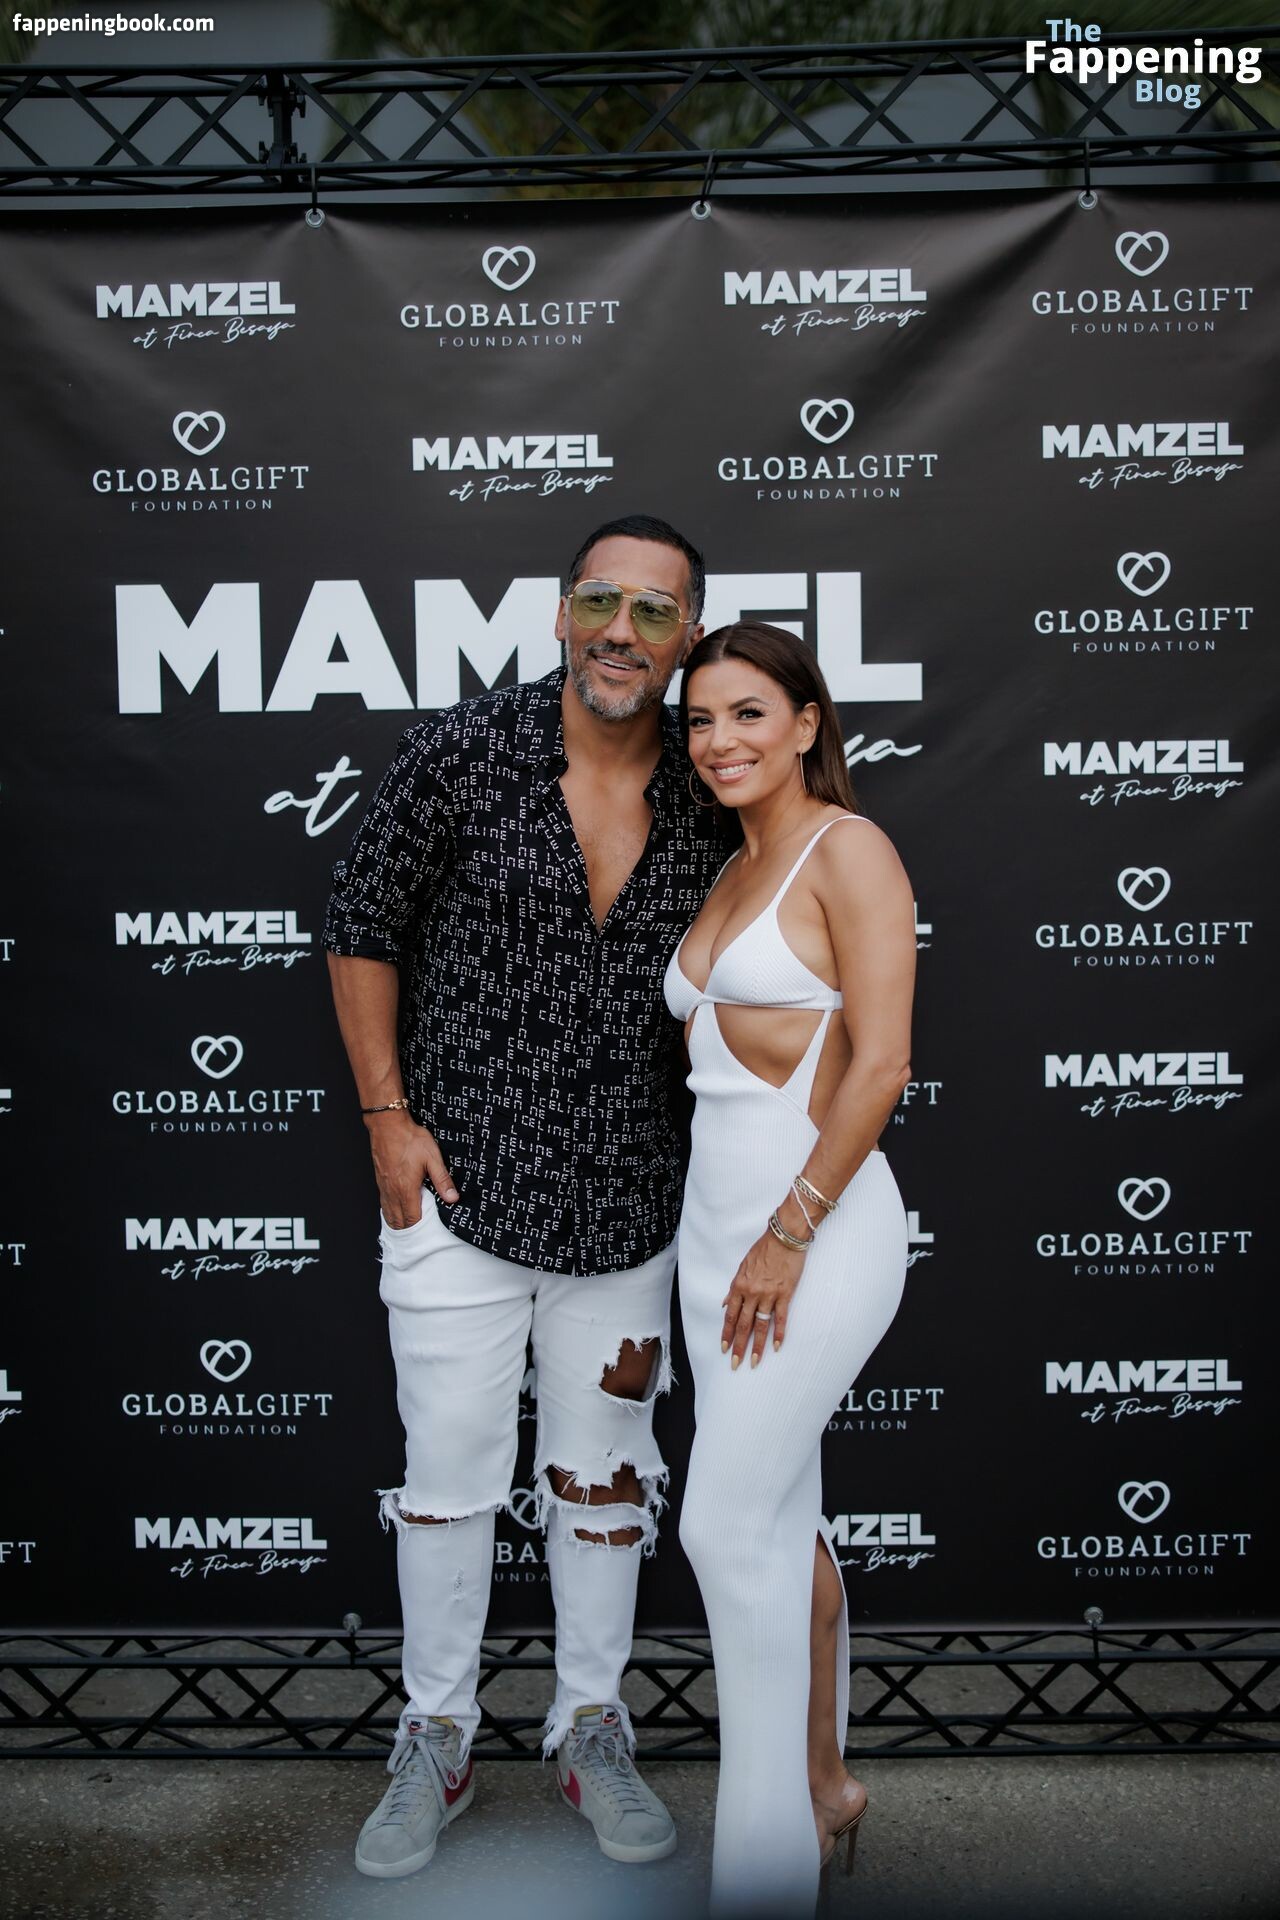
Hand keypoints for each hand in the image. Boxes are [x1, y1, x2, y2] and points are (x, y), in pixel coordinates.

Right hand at [366, 1110, 456, 1225]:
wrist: (387, 1125)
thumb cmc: (410, 1139)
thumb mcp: (432, 1157)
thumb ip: (442, 1180)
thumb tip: (452, 1198)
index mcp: (406, 1189)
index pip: (412, 1219)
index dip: (420, 1227)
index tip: (428, 1230)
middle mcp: (392, 1191)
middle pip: (398, 1220)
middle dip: (408, 1229)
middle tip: (419, 1232)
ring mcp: (384, 1186)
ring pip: (388, 1213)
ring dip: (397, 1222)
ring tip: (407, 1226)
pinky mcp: (379, 1180)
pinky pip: (383, 1203)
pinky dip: (389, 1211)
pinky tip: (395, 1210)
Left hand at [720, 1229, 806, 1368]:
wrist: (784, 1237)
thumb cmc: (763, 1249)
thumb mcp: (742, 1267)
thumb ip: (734, 1287)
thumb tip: (726, 1303)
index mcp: (739, 1286)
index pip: (730, 1315)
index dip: (726, 1333)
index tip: (723, 1348)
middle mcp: (752, 1293)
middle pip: (743, 1325)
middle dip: (738, 1346)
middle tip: (735, 1363)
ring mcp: (769, 1295)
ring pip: (760, 1325)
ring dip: (757, 1346)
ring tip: (754, 1361)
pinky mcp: (785, 1294)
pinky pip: (781, 1318)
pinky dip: (779, 1333)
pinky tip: (776, 1346)